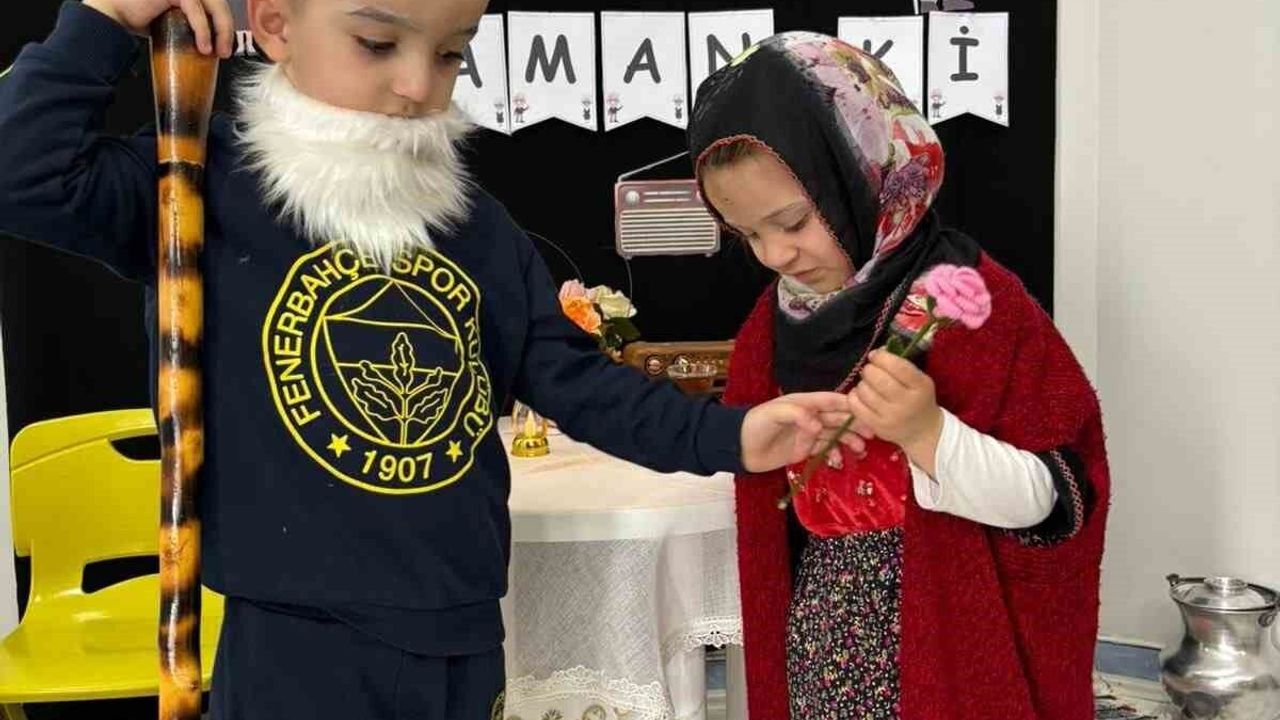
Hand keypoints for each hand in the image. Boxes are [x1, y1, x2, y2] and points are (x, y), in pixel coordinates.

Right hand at [85, 0, 234, 56]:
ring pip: (212, 3)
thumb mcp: (172, 23)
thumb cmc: (134, 18)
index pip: (214, 3)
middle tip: (226, 51)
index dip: (224, 22)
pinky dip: (203, 29)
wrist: (110, 18)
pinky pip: (194, 8)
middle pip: (217, 2)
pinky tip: (203, 46)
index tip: (226, 45)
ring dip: (220, 30)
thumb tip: (208, 46)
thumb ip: (189, 26)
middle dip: (226, 28)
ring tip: (216, 52)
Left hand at [740, 392, 864, 472]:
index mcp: (804, 403)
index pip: (831, 400)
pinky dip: (835, 454)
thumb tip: (818, 425)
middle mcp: (809, 417)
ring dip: (849, 440)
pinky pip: (825, 450)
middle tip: (872, 433)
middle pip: (837, 418)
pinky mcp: (804, 450)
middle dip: (855, 424)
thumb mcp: (774, 414)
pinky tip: (840, 461)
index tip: (867, 409)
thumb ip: (797, 415)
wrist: (740, 448)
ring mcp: (808, 434)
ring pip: (835, 435)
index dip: (849, 404)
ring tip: (861, 449)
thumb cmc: (755, 425)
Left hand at [848, 349, 943, 473]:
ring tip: (868, 385)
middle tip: (870, 371)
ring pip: (864, 391)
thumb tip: (878, 351)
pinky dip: (854, 396)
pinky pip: (856, 406)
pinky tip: (861, 395)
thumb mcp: (918, 379)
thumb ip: (900, 364)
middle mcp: (907, 402)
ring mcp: (891, 417)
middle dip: (869, 369)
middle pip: (877, 378)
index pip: (897, 366)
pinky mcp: (877, 427)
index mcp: (920, 386)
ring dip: (862, 383)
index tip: (875, 356)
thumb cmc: (918, 398)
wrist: (922, 430)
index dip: (881, 357)